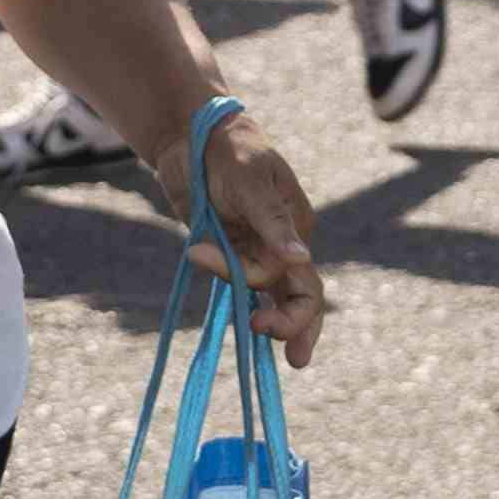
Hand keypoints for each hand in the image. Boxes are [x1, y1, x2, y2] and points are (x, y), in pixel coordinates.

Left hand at [171, 108, 328, 368]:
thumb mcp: (251, 181)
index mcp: (296, 229)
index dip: (295, 315)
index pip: (306, 285)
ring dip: (258, 311)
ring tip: (232, 298)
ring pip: (266, 295)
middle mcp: (280, 246)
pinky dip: (228, 286)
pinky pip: (235, 281)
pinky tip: (231, 299)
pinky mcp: (227, 251)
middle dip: (292, 327)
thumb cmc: (230, 151)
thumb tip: (300, 258)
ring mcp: (253, 250)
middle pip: (296, 298)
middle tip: (293, 359)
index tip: (261, 325)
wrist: (193, 138)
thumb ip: (272, 220)